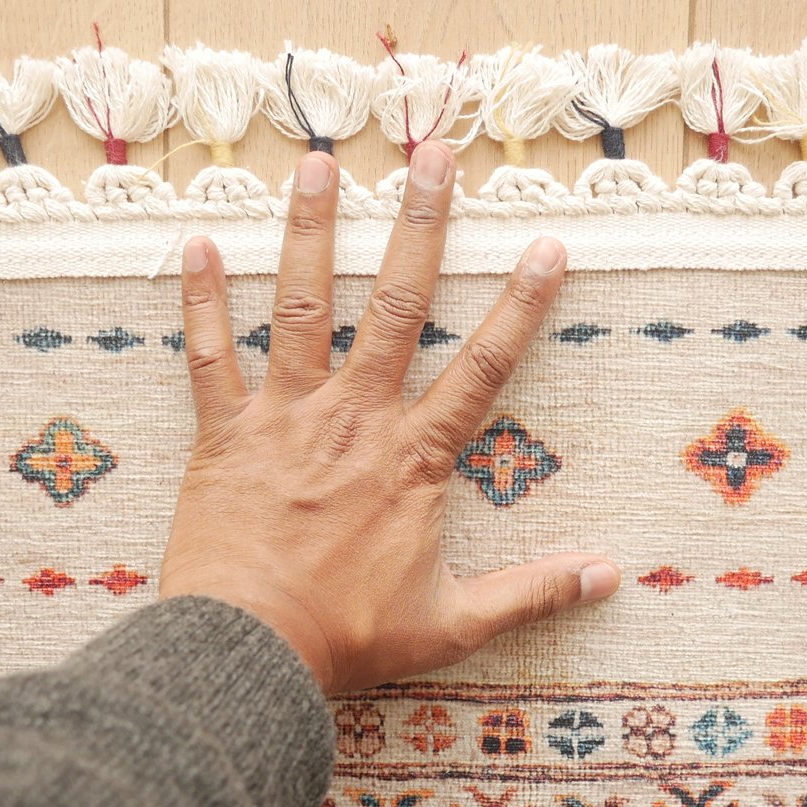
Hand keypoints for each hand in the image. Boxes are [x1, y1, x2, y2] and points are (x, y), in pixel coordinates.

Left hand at [159, 141, 619, 693]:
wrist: (249, 652)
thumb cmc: (347, 639)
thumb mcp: (454, 624)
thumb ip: (533, 593)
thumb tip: (610, 577)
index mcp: (414, 459)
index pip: (482, 368)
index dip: (521, 305)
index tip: (547, 245)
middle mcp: (354, 419)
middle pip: (396, 305)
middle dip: (420, 224)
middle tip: (435, 154)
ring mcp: (285, 419)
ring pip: (301, 307)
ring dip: (310, 230)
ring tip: (318, 162)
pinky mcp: (223, 435)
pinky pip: (210, 357)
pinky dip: (201, 300)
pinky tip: (196, 241)